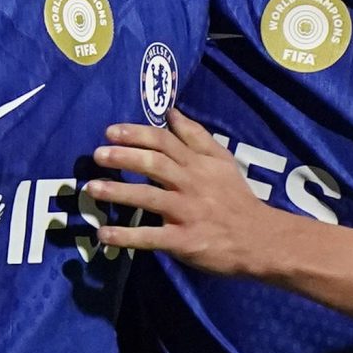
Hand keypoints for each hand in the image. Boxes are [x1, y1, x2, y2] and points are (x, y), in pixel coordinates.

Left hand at [87, 111, 282, 277]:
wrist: (260, 240)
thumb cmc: (236, 199)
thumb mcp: (222, 161)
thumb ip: (196, 136)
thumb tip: (172, 112)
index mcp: (198, 164)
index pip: (165, 141)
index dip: (136, 134)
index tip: (110, 132)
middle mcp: (191, 184)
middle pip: (154, 164)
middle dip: (123, 157)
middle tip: (97, 155)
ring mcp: (187, 213)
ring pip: (148, 197)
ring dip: (118, 192)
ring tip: (92, 189)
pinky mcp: (184, 240)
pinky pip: (151, 237)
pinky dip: (126, 236)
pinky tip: (104, 234)